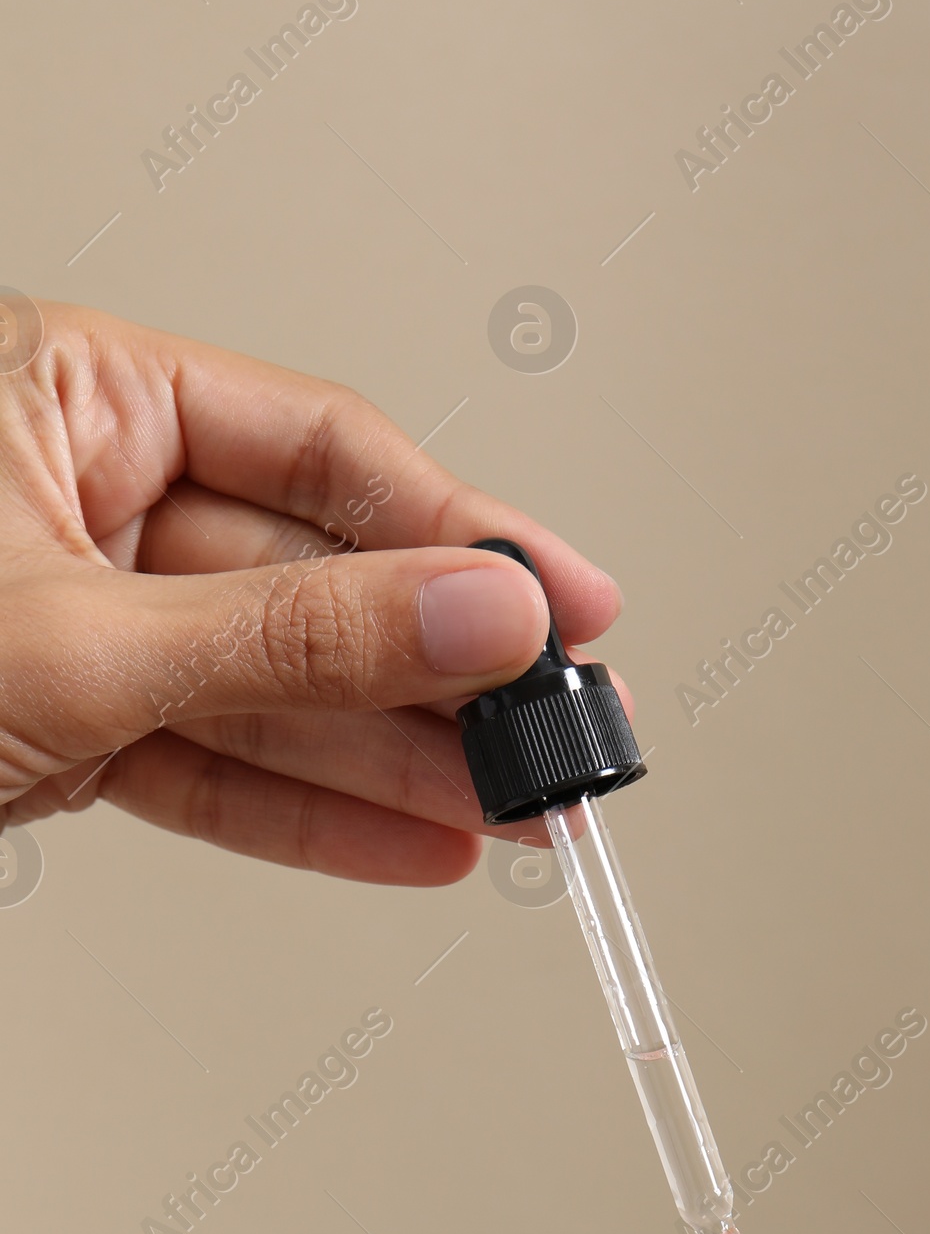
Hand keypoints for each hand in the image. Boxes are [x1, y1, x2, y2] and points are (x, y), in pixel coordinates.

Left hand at [0, 300, 622, 880]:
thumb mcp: (75, 639)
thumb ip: (287, 638)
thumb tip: (473, 614)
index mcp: (62, 394)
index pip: (315, 450)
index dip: (457, 534)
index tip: (564, 606)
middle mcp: (74, 495)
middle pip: (312, 583)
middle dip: (442, 676)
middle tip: (557, 729)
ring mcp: (73, 618)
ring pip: (273, 690)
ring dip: (400, 765)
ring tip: (516, 808)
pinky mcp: (62, 729)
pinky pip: (210, 765)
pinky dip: (308, 813)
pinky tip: (414, 839)